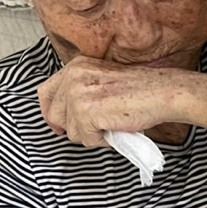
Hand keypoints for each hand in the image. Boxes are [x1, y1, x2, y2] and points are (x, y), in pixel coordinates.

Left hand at [38, 56, 198, 147]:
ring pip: (71, 132)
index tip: (60, 125)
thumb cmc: (140, 90)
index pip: (45, 93)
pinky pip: (87, 139)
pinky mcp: (86, 112)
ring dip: (91, 134)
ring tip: (111, 124)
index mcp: (75, 67)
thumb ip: (81, 92)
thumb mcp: (101, 81)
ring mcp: (78, 94)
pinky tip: (116, 127)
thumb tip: (67, 119)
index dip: (50, 113)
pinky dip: (103, 140)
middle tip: (97, 127)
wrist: (161, 92)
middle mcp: (73, 77)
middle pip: (55, 116)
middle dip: (75, 128)